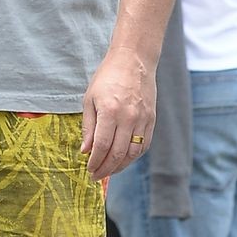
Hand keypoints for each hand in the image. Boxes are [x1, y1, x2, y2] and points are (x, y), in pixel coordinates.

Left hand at [81, 44, 155, 181]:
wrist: (133, 60)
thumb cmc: (108, 77)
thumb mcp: (90, 99)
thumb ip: (88, 127)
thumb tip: (85, 151)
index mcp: (110, 111)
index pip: (101, 146)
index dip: (94, 162)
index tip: (88, 170)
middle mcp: (128, 117)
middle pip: (117, 153)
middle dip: (105, 169)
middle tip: (96, 176)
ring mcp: (142, 119)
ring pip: (133, 153)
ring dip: (120, 166)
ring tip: (109, 170)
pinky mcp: (151, 119)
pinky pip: (144, 144)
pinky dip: (134, 156)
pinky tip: (124, 159)